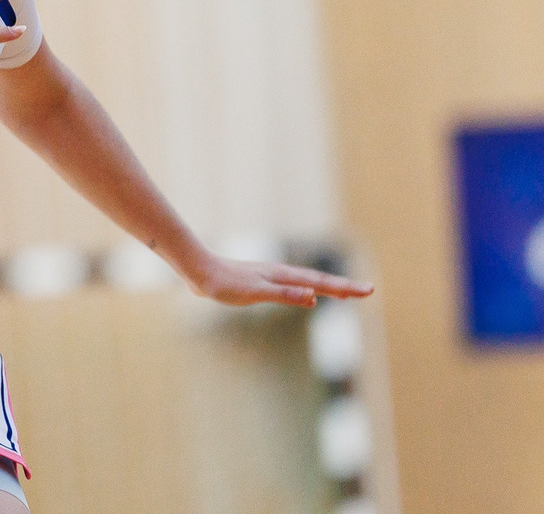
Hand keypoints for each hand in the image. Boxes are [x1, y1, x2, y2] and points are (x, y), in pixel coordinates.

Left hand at [183, 251, 374, 307]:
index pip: (322, 284)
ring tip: (346, 292)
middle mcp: (282, 274)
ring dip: (329, 287)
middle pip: (320, 281)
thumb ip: (284, 294)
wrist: (200, 271)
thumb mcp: (255, 292)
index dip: (346, 289)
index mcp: (284, 276)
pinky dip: (309, 290)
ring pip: (308, 282)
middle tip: (369, 291)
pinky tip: (308, 296)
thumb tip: (314, 298)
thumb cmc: (225, 283)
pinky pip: (295, 286)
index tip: (370, 290)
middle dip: (344, 287)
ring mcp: (273, 277)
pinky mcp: (263, 282)